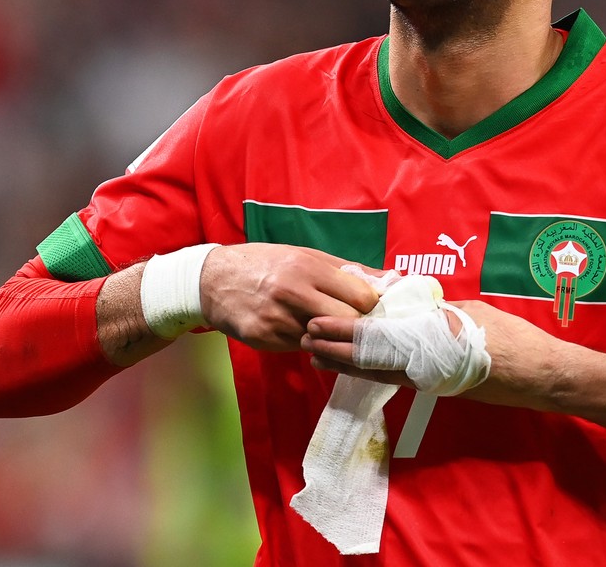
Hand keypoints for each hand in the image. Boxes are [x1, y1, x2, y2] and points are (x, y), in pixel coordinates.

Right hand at [200, 244, 379, 351]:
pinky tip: (303, 335)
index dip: (372, 306)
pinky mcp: (264, 339)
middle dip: (357, 328)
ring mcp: (277, 318)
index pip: (360, 296)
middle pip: (347, 323)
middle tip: (357, 327)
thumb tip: (391, 278)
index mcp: (308, 266)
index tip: (372, 309)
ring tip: (331, 332)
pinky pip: (300, 349)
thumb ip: (347, 269)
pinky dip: (308, 345)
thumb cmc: (266, 263)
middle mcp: (293, 291)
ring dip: (332, 339)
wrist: (214, 279)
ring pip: (325, 341)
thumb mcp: (305, 255)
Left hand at [303, 299, 560, 405]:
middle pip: (369, 360)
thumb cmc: (512, 340)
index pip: (375, 341)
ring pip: (379, 372)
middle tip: (304, 338)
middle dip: (335, 349)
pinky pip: (398, 378)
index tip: (316, 325)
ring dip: (347, 363)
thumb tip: (408, 306)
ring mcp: (431, 381)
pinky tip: (358, 367)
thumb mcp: (470, 315)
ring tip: (316, 357)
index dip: (343, 333)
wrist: (542, 377)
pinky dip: (373, 370)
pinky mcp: (439, 387)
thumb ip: (435, 311)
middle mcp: (424, 369)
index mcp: (429, 347)